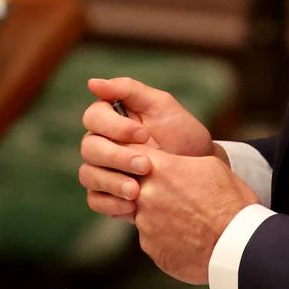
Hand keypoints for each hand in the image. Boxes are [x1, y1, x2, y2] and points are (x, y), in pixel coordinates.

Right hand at [80, 77, 229, 218]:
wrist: (200, 168)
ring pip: (88, 174)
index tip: (144, 134)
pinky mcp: (108, 194)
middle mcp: (102, 142)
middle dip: (117, 157)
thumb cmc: (181, 132)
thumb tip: (92, 82)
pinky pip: (94, 200)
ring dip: (112, 182)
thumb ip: (129, 90)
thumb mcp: (161, 105)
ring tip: (137, 191)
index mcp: (112, 117)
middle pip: (89, 148)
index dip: (114, 126)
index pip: (93, 117)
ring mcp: (103, 169)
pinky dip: (111, 203)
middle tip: (146, 165)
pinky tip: (132, 206)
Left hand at [134, 148, 259, 283]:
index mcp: (161, 170)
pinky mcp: (151, 249)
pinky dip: (165, 235)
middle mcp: (146, 196)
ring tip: (186, 217)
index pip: (132, 153)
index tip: (145, 160)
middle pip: (133, 185)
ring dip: (158, 213)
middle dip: (149, 187)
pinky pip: (152, 236)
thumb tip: (175, 164)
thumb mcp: (211, 166)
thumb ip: (183, 162)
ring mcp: (145, 225)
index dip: (138, 156)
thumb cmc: (230, 200)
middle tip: (173, 192)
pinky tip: (187, 235)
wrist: (237, 244)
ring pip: (144, 213)